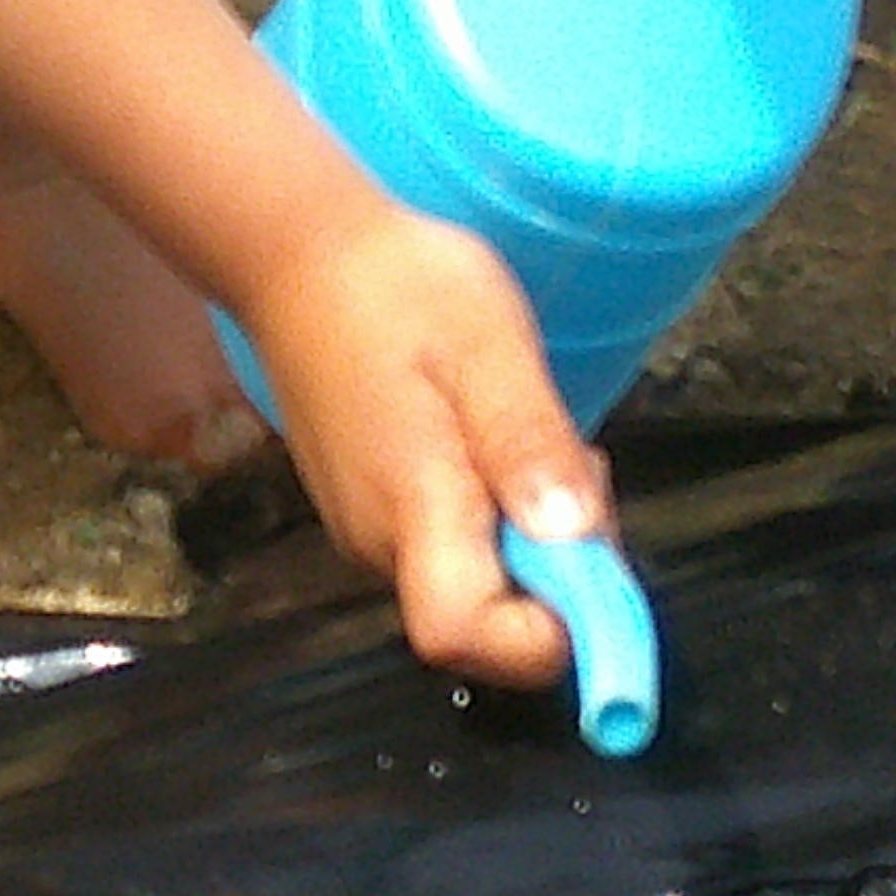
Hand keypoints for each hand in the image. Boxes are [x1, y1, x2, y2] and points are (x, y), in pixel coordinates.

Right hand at [228, 199, 606, 693]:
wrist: (299, 257)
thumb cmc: (397, 289)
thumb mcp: (489, 346)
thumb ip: (529, 444)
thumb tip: (576, 538)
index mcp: (411, 506)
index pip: (468, 638)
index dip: (548, 633)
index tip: (597, 564)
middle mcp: (381, 543)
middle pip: (490, 625)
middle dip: (562, 573)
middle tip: (573, 464)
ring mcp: (369, 534)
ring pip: (478, 588)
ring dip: (534, 540)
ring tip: (529, 437)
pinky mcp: (371, 515)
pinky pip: (456, 555)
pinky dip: (499, 520)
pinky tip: (495, 442)